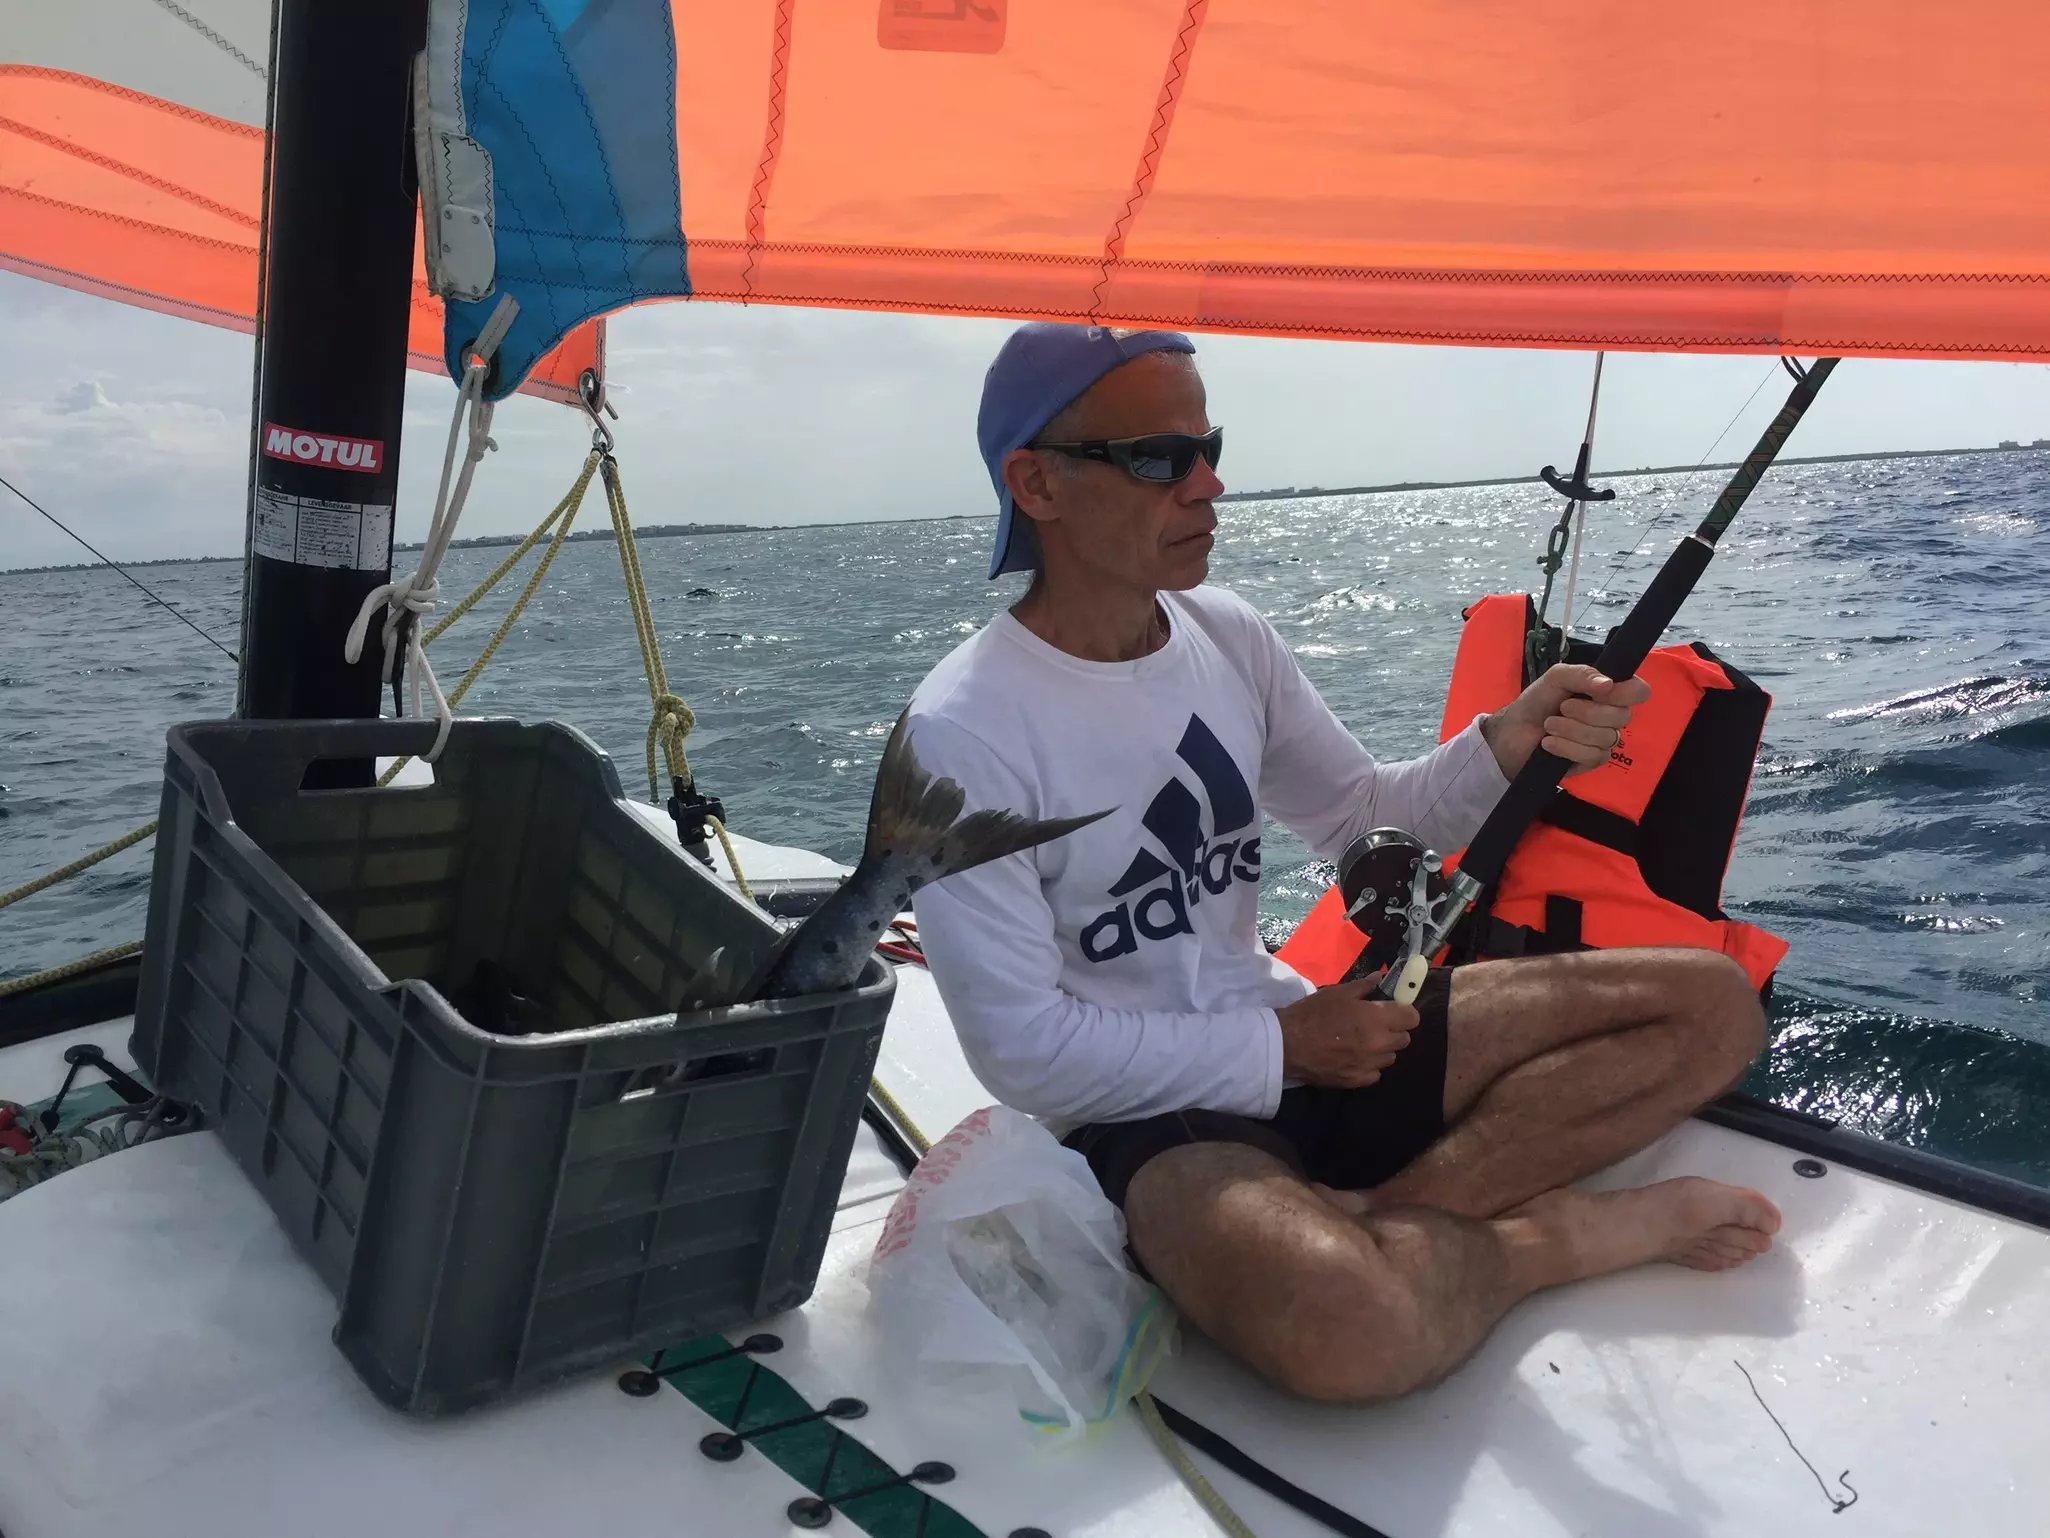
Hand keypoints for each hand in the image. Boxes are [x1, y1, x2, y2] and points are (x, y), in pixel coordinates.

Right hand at [1276, 979, 1419, 1087]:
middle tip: (1376, 1026)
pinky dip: (1369, 1066)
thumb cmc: (1312, 1014)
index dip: (1405, 1013)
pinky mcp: (1358, 1080)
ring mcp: (1370, 1064)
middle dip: (1394, 1031)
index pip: (1412, 1018)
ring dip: (1382, 1049)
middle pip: (1405, 1039)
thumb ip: (1363, 986)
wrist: (1288, 1044)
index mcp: (1377, 1018)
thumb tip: (1379, 977)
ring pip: (1390, 1057)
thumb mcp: (1337, 993)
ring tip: (1363, 1043)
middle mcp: (1380, 1042)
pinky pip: (1376, 1074)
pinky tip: (1355, 1059)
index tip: (1394, 1011)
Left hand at [1480, 663, 1650, 778]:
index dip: (1625, 693)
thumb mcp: (1556, 678)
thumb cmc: (1537, 702)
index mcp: (1608, 692)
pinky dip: (1567, 747)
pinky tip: (1550, 744)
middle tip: (1562, 708)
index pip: (1639, 691)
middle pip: (1622, 716)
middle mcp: (1611, 715)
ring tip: (1550, 725)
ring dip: (1571, 730)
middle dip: (1586, 712)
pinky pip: (1593, 755)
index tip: (1600, 692)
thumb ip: (1582, 674)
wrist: (1513, 732)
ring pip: (1606, 737)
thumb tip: (1608, 685)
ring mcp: (1603, 740)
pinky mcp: (1591, 761)